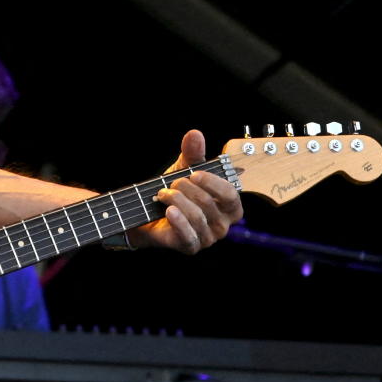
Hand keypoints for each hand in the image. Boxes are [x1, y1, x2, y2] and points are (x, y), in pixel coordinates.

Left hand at [129, 130, 243, 253]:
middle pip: (209, 203)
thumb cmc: (176, 191)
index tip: (194, 173)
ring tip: (162, 193)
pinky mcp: (191, 246)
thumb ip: (192, 153)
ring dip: (176, 200)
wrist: (150, 213)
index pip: (231, 195)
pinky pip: (189, 235)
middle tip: (172, 183)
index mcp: (229, 205)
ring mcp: (208, 237)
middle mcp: (223, 224)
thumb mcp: (184, 169)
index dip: (213, 183)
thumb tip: (195, 134)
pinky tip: (168, 210)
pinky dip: (178, 221)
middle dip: (186, 189)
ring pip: (197, 217)